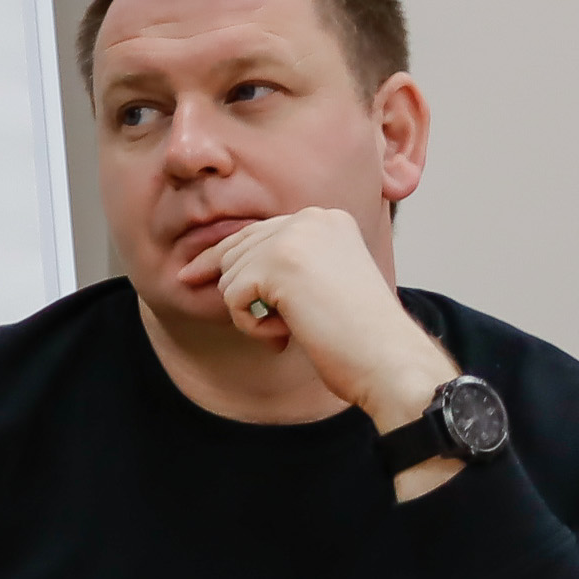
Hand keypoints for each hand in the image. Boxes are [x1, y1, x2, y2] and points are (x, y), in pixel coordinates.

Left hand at [188, 207, 458, 430]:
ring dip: (251, 313)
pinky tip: (286, 335)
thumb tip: (217, 264)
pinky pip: (231, 297)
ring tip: (292, 331)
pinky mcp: (277, 263)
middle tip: (280, 329)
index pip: (257, 232)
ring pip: (231, 274)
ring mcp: (294, 237)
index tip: (190, 275)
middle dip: (242, 294)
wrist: (388, 360)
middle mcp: (311, 218)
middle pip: (236, 249)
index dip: (226, 260)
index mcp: (327, 219)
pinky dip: (252, 326)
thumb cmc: (360, 338)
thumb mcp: (324, 285)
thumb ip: (285, 265)